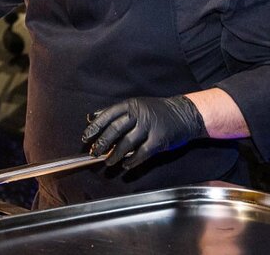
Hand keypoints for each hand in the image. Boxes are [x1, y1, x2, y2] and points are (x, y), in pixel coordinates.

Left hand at [82, 95, 207, 169]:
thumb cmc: (155, 111)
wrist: (184, 114)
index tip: (86, 138)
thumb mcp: (135, 105)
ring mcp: (150, 127)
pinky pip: (142, 153)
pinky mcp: (159, 139)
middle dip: (102, 143)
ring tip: (107, 162)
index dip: (95, 127)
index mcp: (130, 105)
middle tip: (94, 152)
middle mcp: (139, 114)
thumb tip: (91, 118)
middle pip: (115, 129)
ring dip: (115, 154)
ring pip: (127, 143)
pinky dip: (132, 161)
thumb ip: (115, 112)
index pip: (107, 115)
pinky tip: (126, 165)